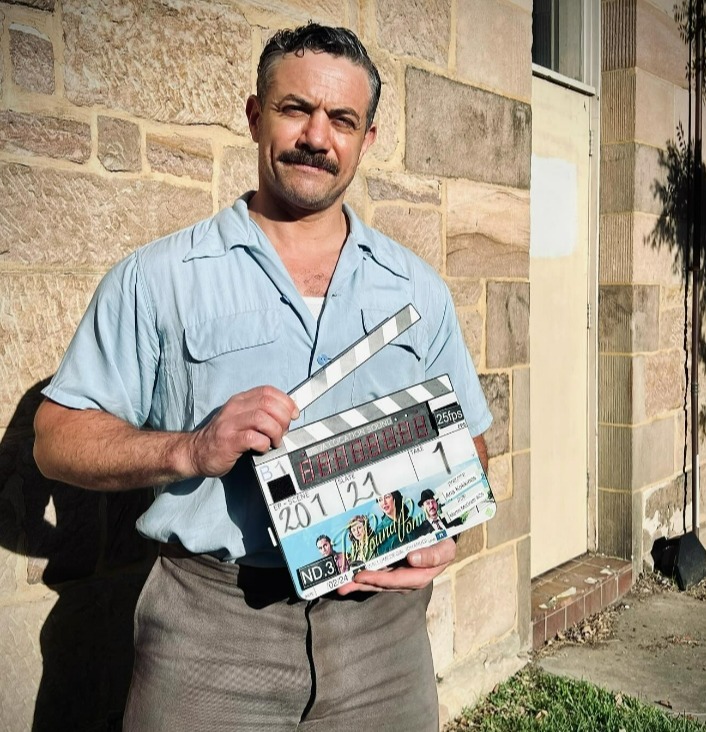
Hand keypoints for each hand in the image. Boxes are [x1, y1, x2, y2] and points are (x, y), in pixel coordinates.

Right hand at [187, 386, 298, 476]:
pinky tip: (262, 448)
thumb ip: (260, 414)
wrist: (195, 453)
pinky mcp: (228, 441)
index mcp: (240, 400)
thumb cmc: (222, 438)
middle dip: (283, 418)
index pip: (268, 391)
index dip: (286, 401)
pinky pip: (253, 437)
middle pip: (268, 403)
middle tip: (283, 432)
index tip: (293, 414)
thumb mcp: (240, 419)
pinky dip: (264, 444)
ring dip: (275, 431)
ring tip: (274, 442)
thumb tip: (286, 417)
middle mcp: (235, 408)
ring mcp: (230, 424)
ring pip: (263, 418)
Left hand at [335, 538, 455, 594]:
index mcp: (420, 576)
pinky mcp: (393, 569)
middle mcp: (407, 580)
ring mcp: (399, 576)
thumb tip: (412, 559)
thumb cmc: (444, 544)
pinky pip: (377, 574)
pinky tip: (349, 576)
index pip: (398, 580)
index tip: (362, 576)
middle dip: (363, 586)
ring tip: (341, 586)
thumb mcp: (445, 549)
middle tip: (343, 586)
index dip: (379, 579)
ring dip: (359, 585)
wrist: (442, 539)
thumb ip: (433, 555)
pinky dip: (364, 576)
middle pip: (383, 585)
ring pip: (377, 582)